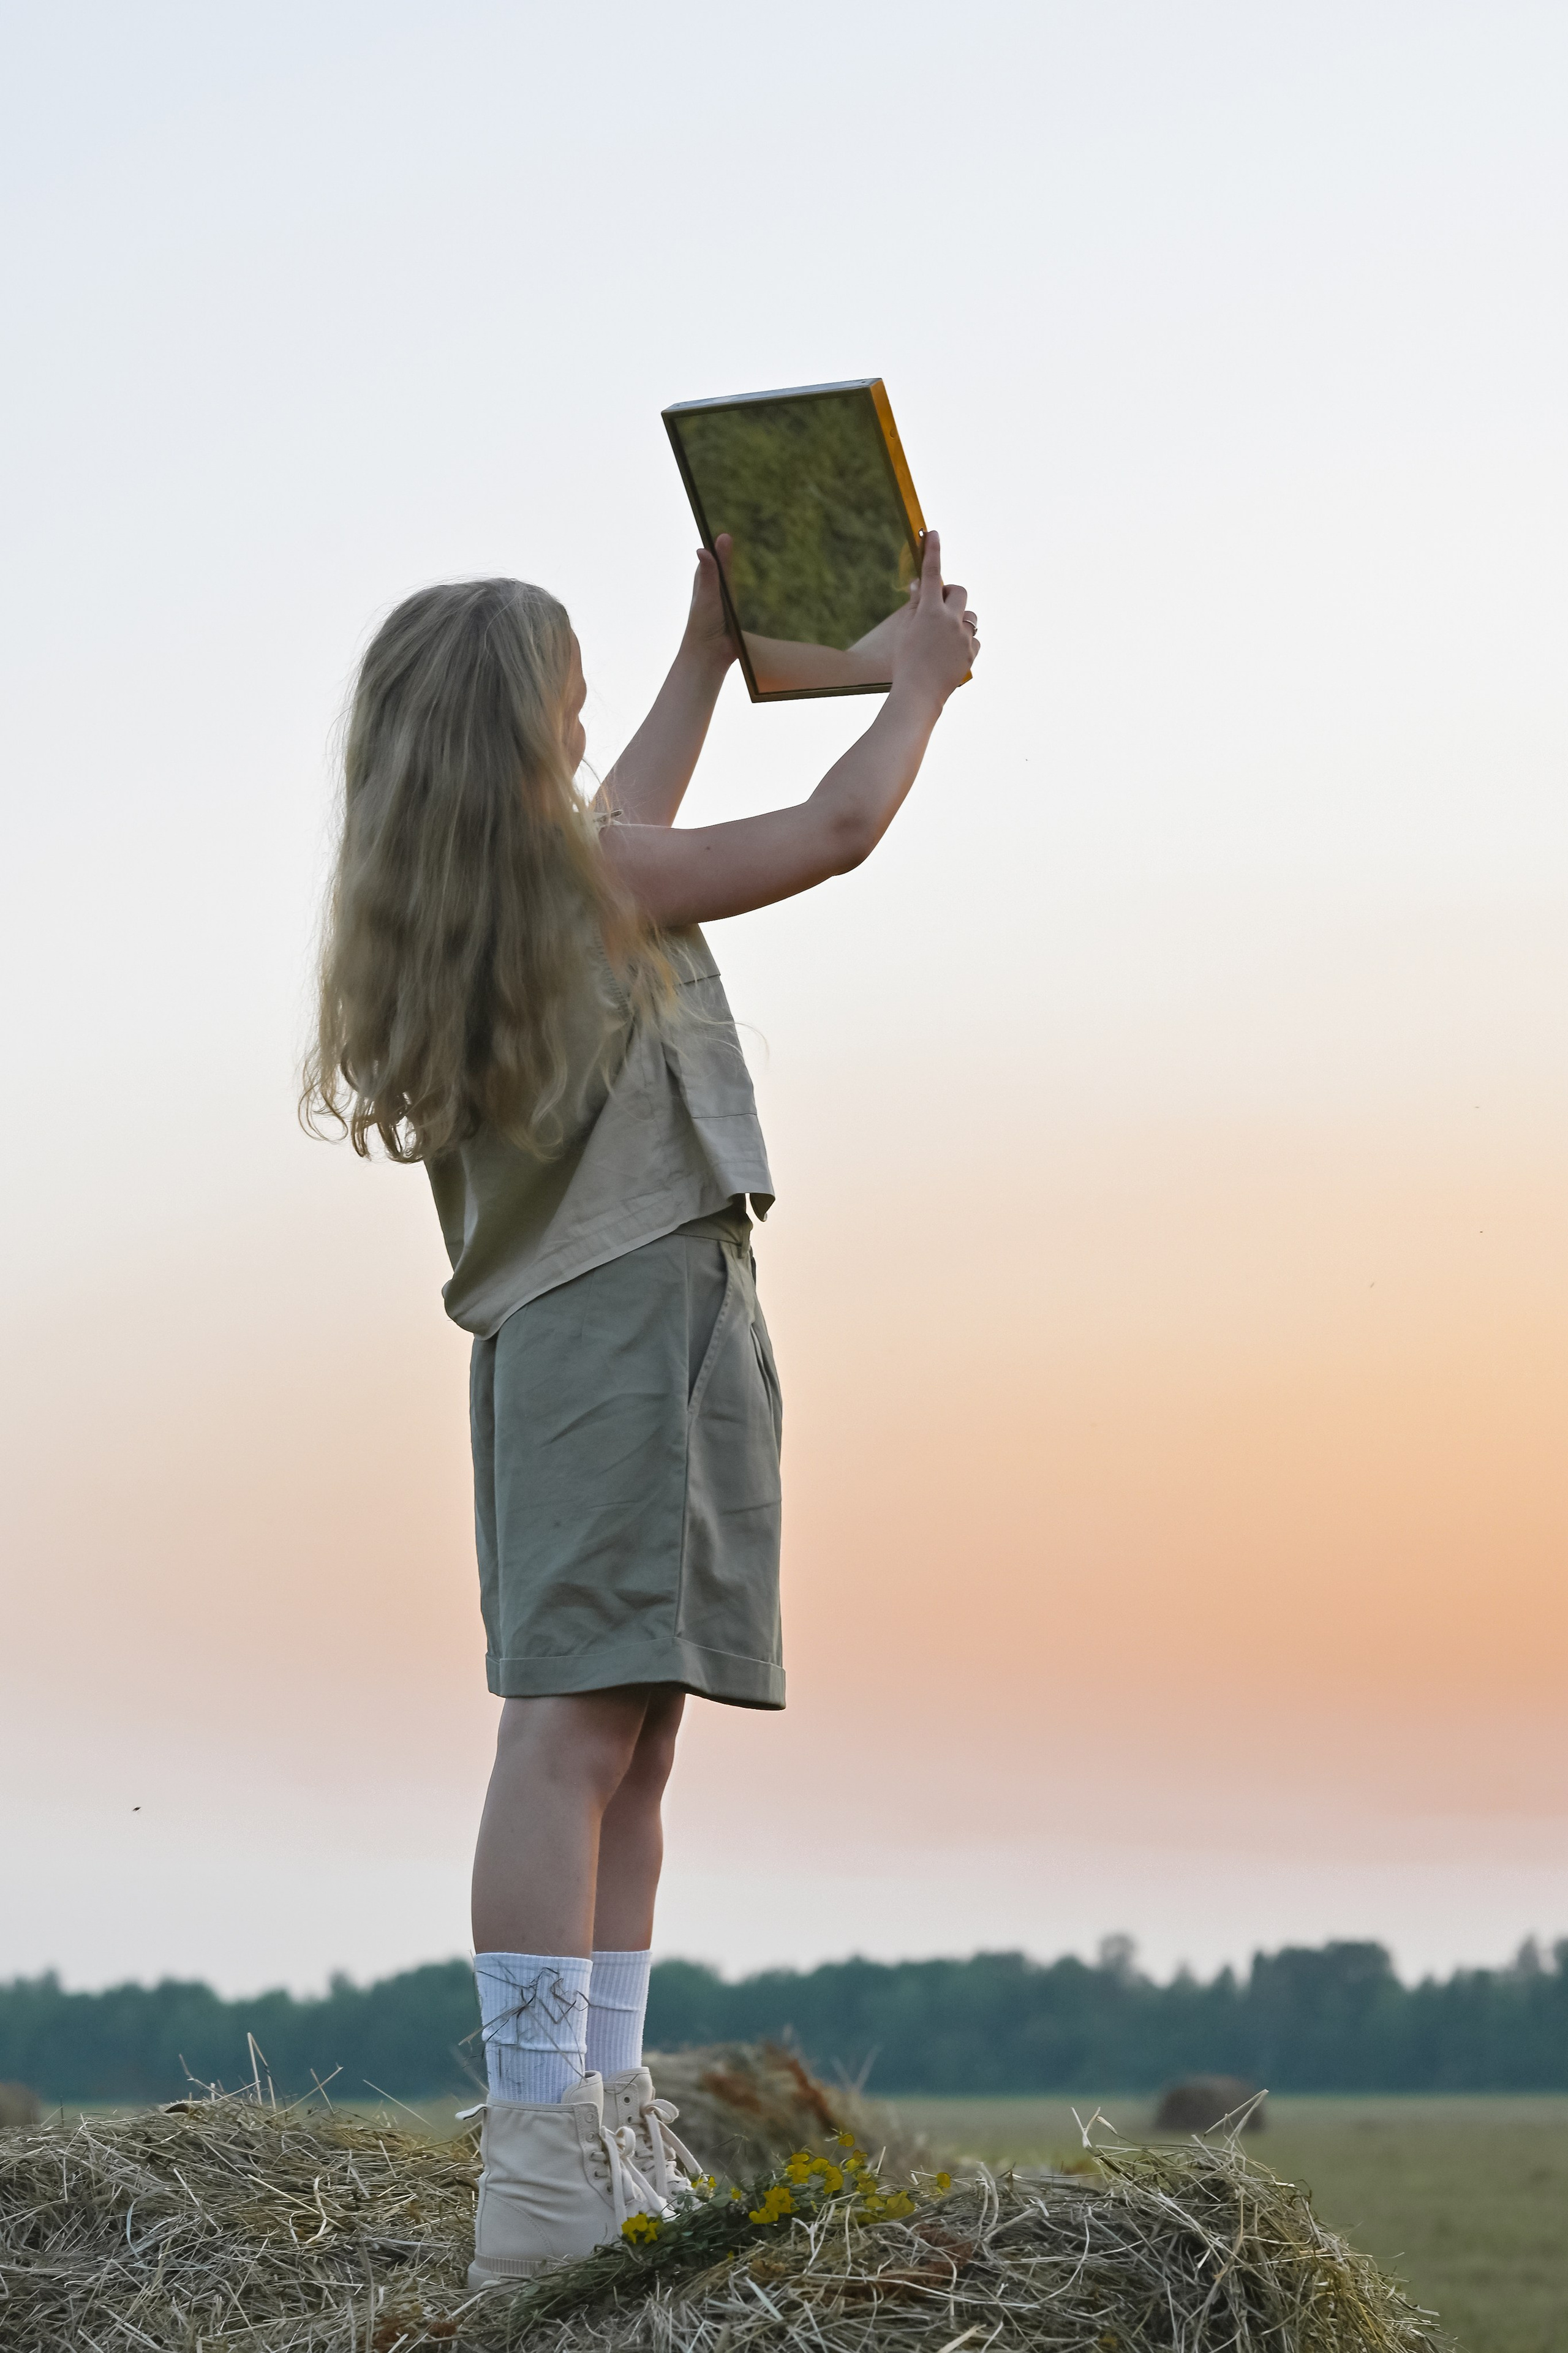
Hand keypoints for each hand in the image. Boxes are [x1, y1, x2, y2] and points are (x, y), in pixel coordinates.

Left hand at [679, 532, 738, 675]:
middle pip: (724, 565)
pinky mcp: (735, 615)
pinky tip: (761, 586)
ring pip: (734, 581)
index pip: (711, 555)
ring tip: (751, 554)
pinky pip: (743, 599)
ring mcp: (725, 602)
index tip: (725, 526)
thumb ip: (710, 573)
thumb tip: (703, 548)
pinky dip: (750, 592)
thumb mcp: (708, 595)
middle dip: (729, 552)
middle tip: (739, 532)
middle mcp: (714, 589)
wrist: (711, 655)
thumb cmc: (704, 624)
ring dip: (741, 570)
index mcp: (705, 581)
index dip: (717, 542)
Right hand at [891, 529, 978, 706]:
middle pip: (959, 592)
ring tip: (943, 638)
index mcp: (929, 611)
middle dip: (951, 595)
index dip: (933, 551)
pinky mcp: (971, 653)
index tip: (933, 533)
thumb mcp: (905, 631)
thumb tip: (921, 584)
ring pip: (970, 616)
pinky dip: (964, 641)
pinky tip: (950, 654)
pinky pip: (973, 638)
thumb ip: (915, 606)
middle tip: (938, 607)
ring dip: (959, 620)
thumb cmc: (905, 662)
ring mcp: (963, 636)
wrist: (918, 695)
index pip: (933, 573)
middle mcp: (950, 620)